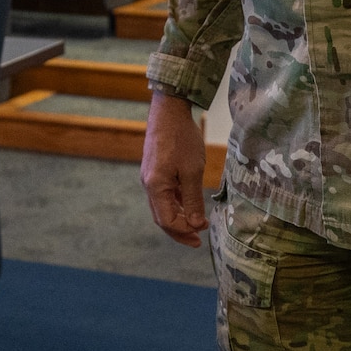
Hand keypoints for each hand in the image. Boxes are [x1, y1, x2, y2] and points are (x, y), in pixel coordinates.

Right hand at [141, 92, 208, 246]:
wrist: (169, 110)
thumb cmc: (181, 139)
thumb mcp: (192, 171)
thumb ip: (193, 200)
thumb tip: (195, 225)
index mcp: (155, 187)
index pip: (166, 221)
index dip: (184, 231)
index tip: (202, 233)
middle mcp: (149, 184)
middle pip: (161, 217)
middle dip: (180, 230)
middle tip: (198, 239)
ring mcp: (150, 176)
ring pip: (162, 206)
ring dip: (179, 217)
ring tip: (197, 224)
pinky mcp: (155, 169)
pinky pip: (164, 194)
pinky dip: (177, 203)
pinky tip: (190, 204)